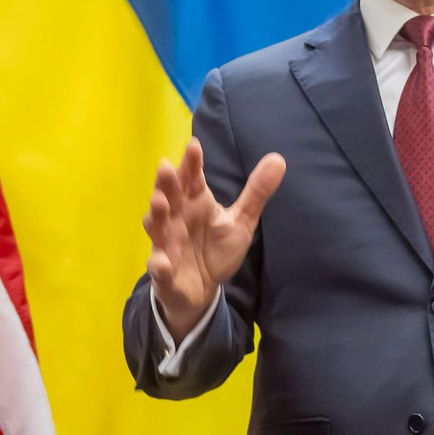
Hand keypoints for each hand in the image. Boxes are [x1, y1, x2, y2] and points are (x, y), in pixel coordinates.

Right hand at [144, 139, 285, 340]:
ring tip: (158, 203)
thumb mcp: (241, 221)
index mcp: (195, 204)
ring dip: (155, 215)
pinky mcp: (164, 271)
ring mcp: (167, 244)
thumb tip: (278, 158)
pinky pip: (158, 266)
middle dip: (165, 183)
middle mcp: (176, 219)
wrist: (202, 289)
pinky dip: (159, 264)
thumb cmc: (216, 249)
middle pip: (168, 197)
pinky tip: (163, 262)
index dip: (191, 163)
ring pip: (156, 227)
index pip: (191, 179)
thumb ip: (256, 192)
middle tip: (165, 166)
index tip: (194, 146)